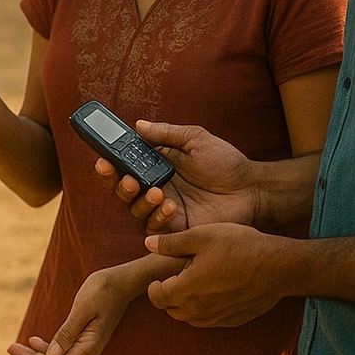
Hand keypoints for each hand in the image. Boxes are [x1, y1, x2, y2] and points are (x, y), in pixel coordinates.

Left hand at [7, 265, 136, 354]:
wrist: (121, 281)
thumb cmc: (102, 290)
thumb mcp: (82, 309)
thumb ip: (67, 333)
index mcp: (88, 347)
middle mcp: (87, 350)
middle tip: (9, 349)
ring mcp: (86, 344)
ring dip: (36, 354)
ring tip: (14, 346)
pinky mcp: (84, 336)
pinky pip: (62, 348)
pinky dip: (46, 346)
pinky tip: (32, 341)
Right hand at [95, 122, 256, 233]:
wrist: (251, 188)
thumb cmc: (225, 162)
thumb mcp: (195, 139)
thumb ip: (165, 133)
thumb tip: (137, 125)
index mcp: (157, 167)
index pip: (124, 167)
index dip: (109, 166)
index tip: (103, 161)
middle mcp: (156, 188)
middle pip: (123, 191)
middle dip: (118, 186)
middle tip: (127, 179)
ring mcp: (165, 209)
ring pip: (135, 210)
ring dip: (140, 202)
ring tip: (157, 192)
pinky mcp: (177, 228)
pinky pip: (155, 228)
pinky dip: (157, 217)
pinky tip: (170, 206)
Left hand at [146, 223, 284, 327]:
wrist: (280, 268)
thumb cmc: (241, 247)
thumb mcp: (203, 236)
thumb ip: (172, 243)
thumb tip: (148, 243)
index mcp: (187, 289)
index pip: (156, 297)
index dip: (154, 285)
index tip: (163, 273)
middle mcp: (200, 310)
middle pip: (171, 309)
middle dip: (168, 294)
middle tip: (179, 274)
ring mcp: (217, 318)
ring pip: (189, 317)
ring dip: (186, 303)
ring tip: (196, 280)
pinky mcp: (232, 320)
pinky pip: (209, 320)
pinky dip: (204, 308)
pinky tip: (214, 289)